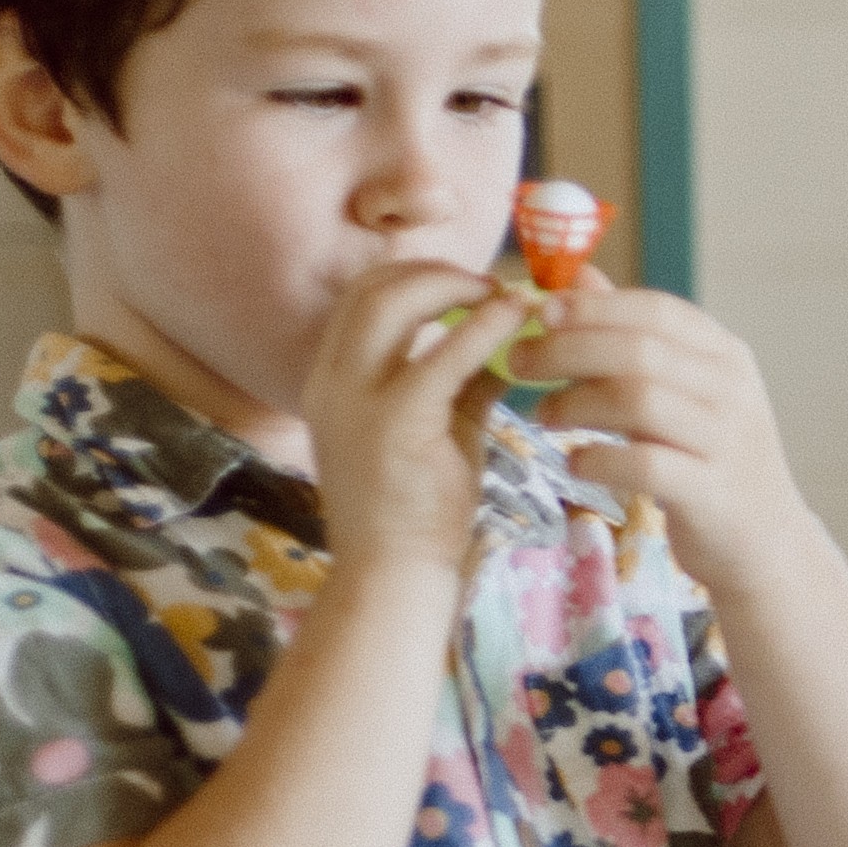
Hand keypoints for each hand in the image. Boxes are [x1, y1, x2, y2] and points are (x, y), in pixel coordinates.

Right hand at [297, 259, 529, 575]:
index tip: (467, 283)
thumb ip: (464, 378)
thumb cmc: (417, 510)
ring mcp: (354, 398)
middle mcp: (331, 381)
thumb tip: (507, 334)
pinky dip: (484, 327)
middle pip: (372, 287)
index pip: (361, 298)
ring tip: (505, 296)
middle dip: (435, 271)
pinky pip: (442, 355)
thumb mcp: (440, 427)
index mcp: (331, 381)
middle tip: (491, 282)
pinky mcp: (394, 421)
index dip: (415, 276)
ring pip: (395, 302)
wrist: (393, 575)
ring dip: (456, 286)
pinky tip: (517, 321)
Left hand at [522, 277, 809, 594]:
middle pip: (639, 350)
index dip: (593, 306)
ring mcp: (726, 442)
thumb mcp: (682, 391)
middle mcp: (732, 390)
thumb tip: (578, 277)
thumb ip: (633, 336)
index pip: (656, 310)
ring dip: (577, 402)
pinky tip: (573, 463)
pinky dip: (600, 459)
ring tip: (543, 414)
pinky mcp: (713, 493)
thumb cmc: (709, 459)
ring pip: (640, 400)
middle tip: (520, 360)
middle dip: (568, 349)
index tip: (540, 311)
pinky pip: (646, 465)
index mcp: (725, 355)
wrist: (765, 542)